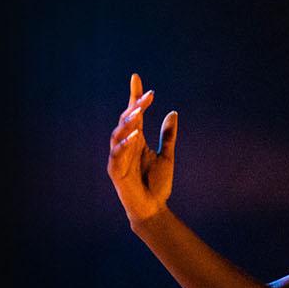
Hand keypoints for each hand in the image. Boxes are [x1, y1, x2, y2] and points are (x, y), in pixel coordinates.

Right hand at [106, 71, 178, 224]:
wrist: (152, 209)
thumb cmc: (157, 185)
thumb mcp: (167, 156)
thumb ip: (168, 136)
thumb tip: (172, 113)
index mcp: (136, 140)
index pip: (134, 113)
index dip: (134, 96)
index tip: (136, 77)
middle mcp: (125, 146)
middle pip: (127, 120)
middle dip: (135, 107)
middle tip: (147, 96)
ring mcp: (119, 158)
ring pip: (119, 134)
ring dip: (129, 122)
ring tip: (140, 111)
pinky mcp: (116, 172)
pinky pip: (118, 155)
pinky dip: (125, 145)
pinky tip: (135, 135)